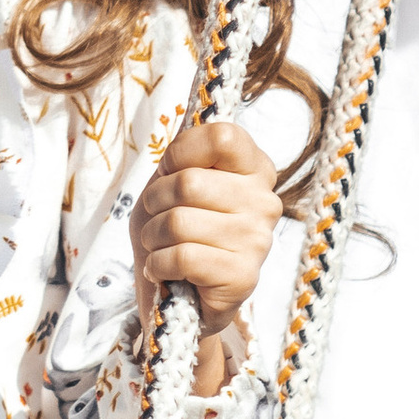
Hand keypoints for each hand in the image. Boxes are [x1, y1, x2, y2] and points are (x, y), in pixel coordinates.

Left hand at [131, 121, 281, 376]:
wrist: (176, 294)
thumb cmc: (174, 230)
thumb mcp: (171, 181)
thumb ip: (183, 154)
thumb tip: (190, 124)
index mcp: (255, 169)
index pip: (222, 136)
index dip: (181, 152)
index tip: (171, 172)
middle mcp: (266, 202)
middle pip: (188, 182)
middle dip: (155, 202)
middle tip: (159, 220)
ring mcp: (258, 241)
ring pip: (178, 222)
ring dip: (153, 237)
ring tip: (162, 246)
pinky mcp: (242, 278)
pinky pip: (181, 257)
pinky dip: (158, 264)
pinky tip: (166, 270)